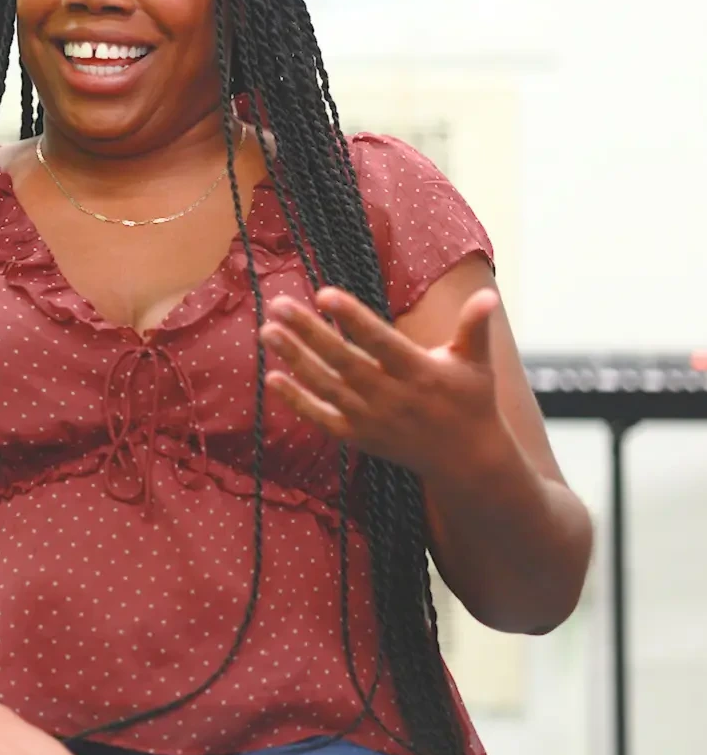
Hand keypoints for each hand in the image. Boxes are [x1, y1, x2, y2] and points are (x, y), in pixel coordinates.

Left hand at [259, 286, 505, 479]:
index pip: (380, 341)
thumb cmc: (471, 401)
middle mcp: (392, 396)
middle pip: (343, 361)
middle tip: (279, 305)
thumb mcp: (477, 363)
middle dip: (309, 332)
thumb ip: (475, 327)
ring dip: (295, 359)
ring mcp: (372, 419)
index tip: (324, 294)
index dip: (353, 318)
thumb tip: (488, 295)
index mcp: (420, 371)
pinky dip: (296, 401)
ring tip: (267, 331)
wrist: (467, 460)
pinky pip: (322, 418)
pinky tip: (271, 378)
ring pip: (326, 387)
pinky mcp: (359, 436)